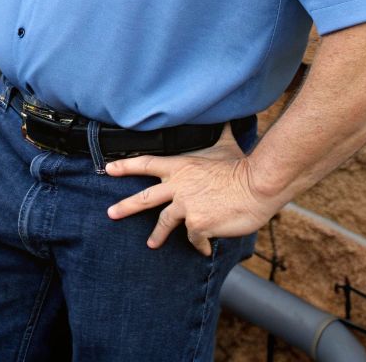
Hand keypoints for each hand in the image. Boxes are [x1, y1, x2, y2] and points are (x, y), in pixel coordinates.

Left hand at [103, 126, 285, 255]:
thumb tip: (226, 117)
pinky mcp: (197, 225)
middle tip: (111, 214)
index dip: (126, 166)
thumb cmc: (243, 165)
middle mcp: (179, 187)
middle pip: (145, 198)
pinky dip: (199, 245)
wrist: (257, 185)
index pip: (146, 163)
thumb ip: (219, 135)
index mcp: (181, 167)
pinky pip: (194, 239)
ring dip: (157, 235)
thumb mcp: (226, 145)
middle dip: (125, 207)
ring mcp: (186, 207)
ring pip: (165, 223)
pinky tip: (204, 248)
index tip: (109, 168)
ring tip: (151, 244)